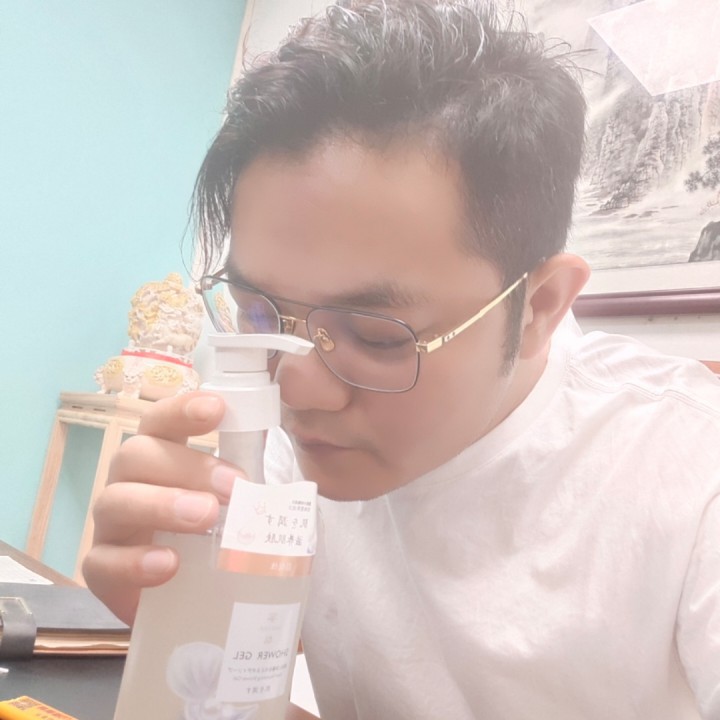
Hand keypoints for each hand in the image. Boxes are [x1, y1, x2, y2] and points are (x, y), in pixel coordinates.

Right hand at [82, 391, 238, 624]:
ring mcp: (111, 526)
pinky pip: (103, 561)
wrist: (186, 602)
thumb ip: (247, 490)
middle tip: (233, 486)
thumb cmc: (210, 540)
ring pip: (117, 500)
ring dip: (162, 504)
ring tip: (205, 517)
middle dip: (187, 465)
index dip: (182, 409)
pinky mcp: (102, 570)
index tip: (217, 408)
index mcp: (160, 458)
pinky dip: (135, 561)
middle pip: (137, 454)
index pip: (161, 421)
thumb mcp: (231, 509)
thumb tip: (289, 487)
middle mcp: (129, 483)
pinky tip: (168, 565)